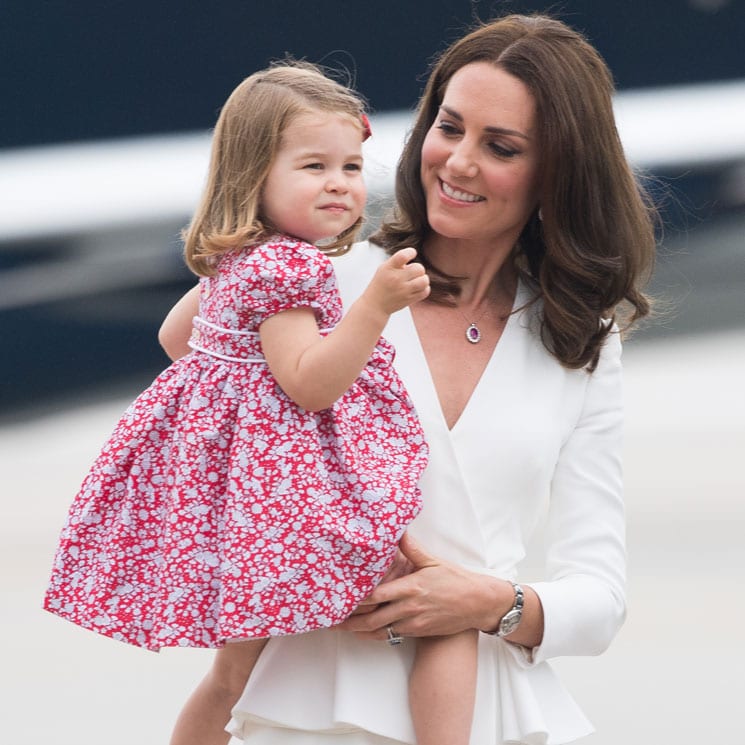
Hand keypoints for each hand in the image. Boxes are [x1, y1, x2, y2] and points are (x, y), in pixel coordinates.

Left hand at [339, 533, 493, 639]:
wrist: (478, 604)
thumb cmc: (456, 580)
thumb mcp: (434, 561)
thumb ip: (413, 549)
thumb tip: (398, 531)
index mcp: (411, 588)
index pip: (376, 595)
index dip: (356, 598)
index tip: (339, 596)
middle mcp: (409, 608)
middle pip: (372, 617)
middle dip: (350, 620)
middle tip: (330, 619)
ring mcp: (413, 623)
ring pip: (380, 630)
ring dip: (359, 630)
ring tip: (340, 628)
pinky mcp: (417, 631)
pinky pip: (391, 635)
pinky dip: (375, 634)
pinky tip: (363, 632)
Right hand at [362, 247, 429, 314]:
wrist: (375, 305)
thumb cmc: (381, 283)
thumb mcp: (384, 268)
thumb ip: (398, 261)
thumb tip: (414, 259)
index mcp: (388, 268)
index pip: (403, 256)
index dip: (411, 252)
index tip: (412, 254)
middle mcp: (396, 279)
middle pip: (419, 268)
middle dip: (418, 268)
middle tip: (412, 272)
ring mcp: (403, 290)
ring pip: (424, 281)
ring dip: (423, 279)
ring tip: (417, 280)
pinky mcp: (409, 300)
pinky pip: (425, 291)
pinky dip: (424, 288)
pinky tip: (418, 287)